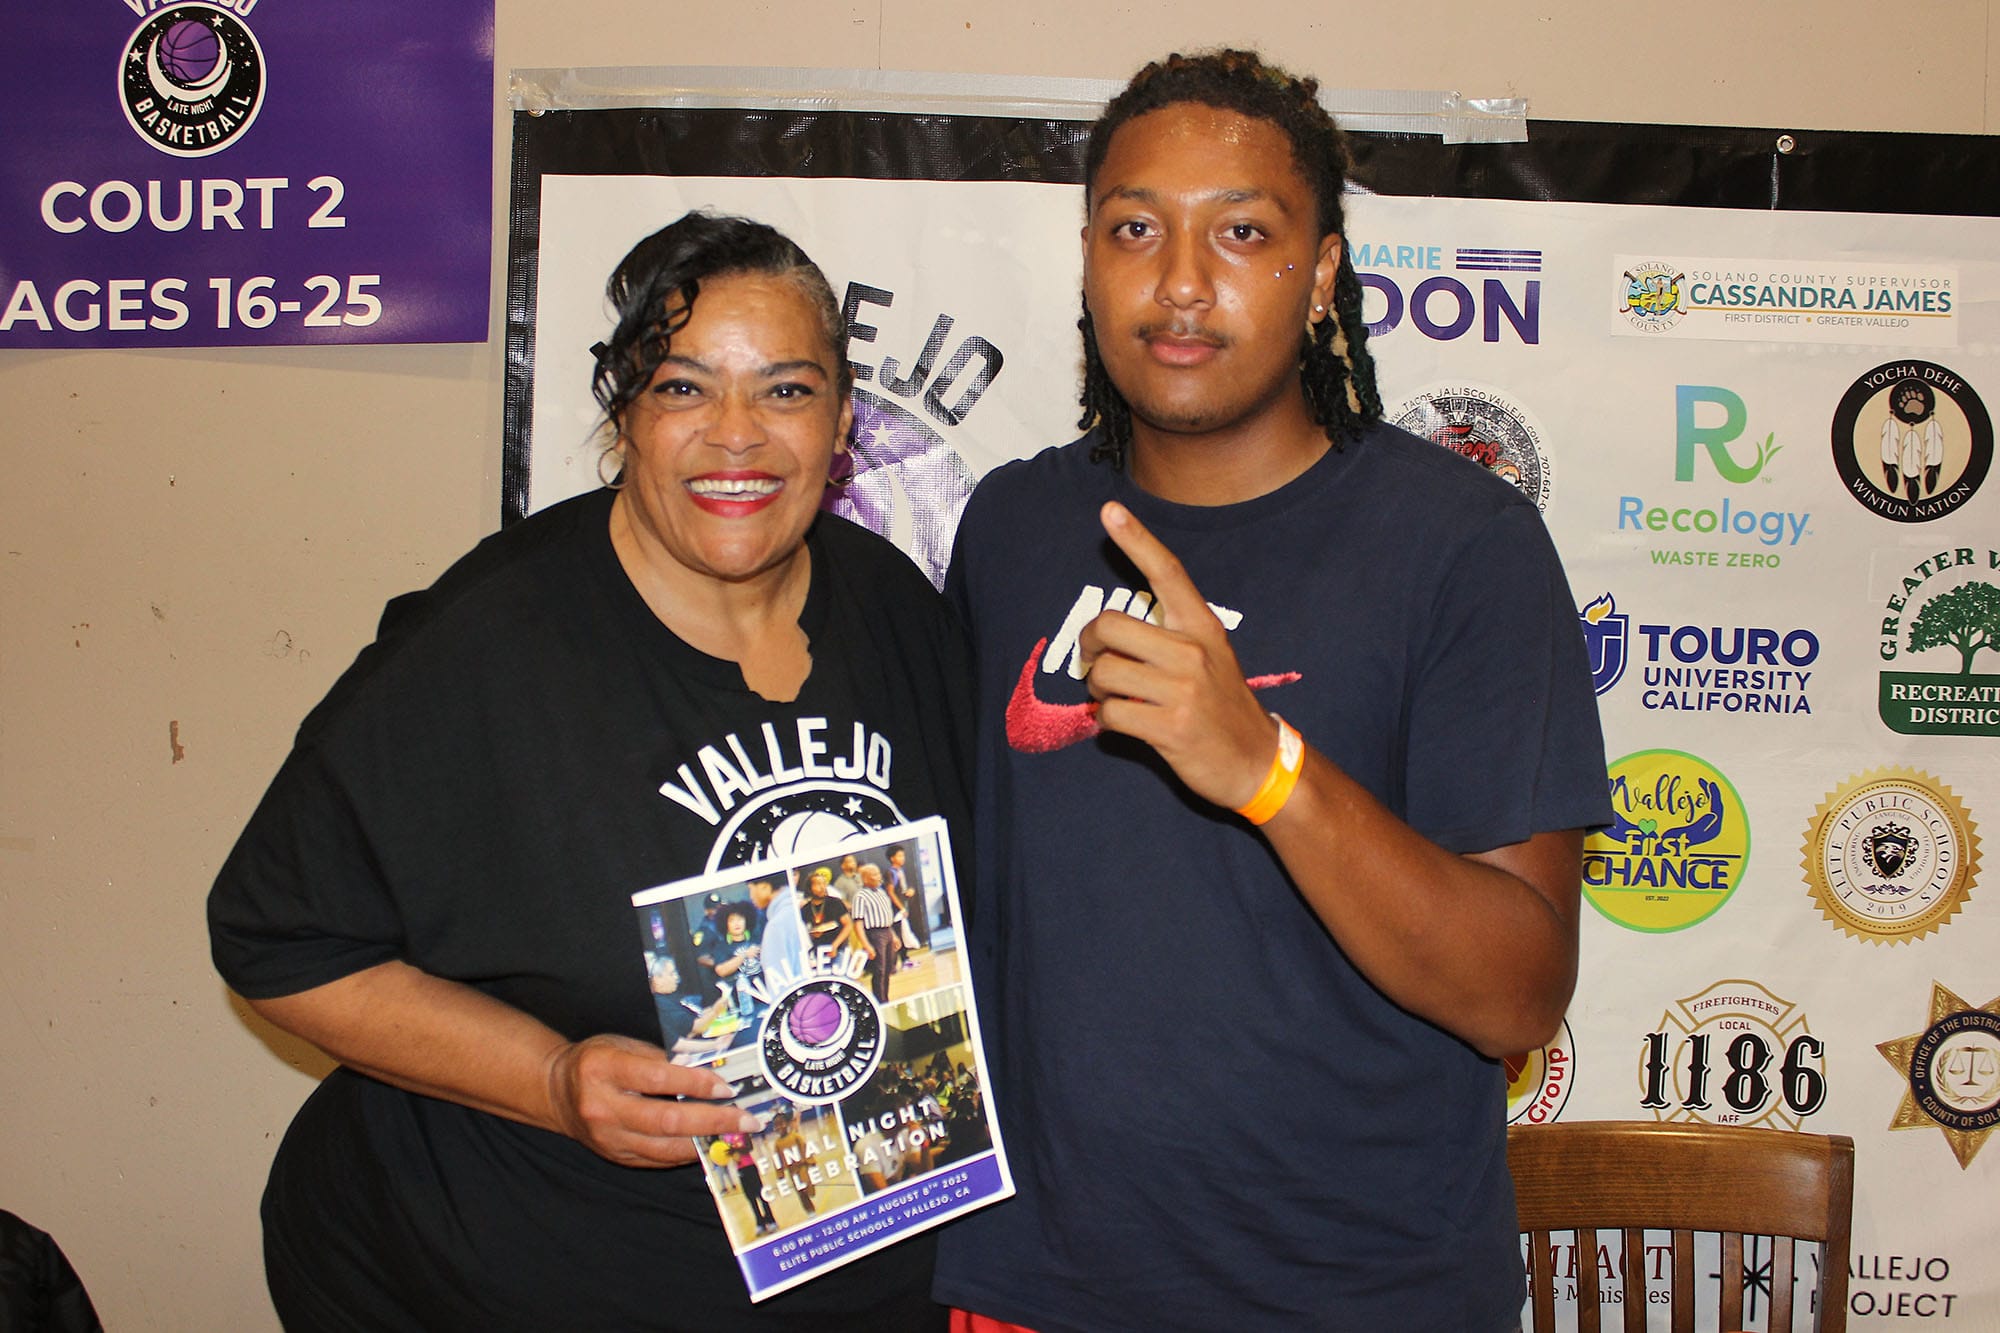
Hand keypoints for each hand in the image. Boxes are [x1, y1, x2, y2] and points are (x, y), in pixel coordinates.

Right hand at [544, 1033, 757, 1167]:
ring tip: (735, 1136)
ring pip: (663, 1147)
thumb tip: (710, 1069)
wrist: (556, 1091)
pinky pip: (656, 1159)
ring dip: (705, 1142)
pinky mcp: (614, 1156)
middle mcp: (602, 1106)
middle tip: (746, 1120)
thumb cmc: (597, 1060)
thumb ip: (661, 1058)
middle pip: (665, 1120)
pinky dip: (686, 1153)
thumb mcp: (623, 1045)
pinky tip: (708, 1144)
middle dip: (712, 1121)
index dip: (695, 1083)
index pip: (657, 1078)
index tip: (726, 1087)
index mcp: (604, 1068)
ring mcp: (607, 1137)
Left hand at [1078, 502, 1283, 810]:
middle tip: (1094, 662)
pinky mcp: (1172, 728)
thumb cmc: (1222, 706)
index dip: (1136, 539)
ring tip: (1116, 699)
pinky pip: (1110, 714)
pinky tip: (1126, 724)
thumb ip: (1169, 636)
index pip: (1167, 573)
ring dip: (1098, 691)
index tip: (1110, 510)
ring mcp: (1184, 690)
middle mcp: (1193, 651)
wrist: (1256, 762)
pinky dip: (1107, 721)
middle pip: (1110, 625)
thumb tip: (1109, 632)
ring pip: (1104, 674)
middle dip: (1089, 646)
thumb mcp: (1211, 656)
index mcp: (1202, 626)